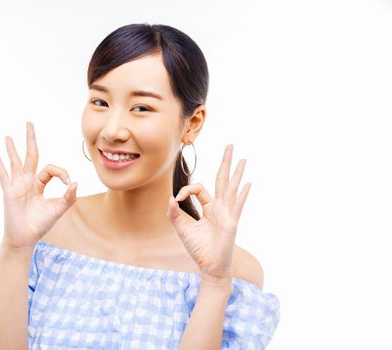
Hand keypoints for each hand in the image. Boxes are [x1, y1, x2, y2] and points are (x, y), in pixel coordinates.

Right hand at [0, 121, 77, 249]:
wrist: (25, 238)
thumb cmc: (40, 224)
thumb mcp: (58, 209)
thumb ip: (69, 197)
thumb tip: (75, 182)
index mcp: (39, 184)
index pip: (51, 169)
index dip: (61, 172)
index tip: (68, 182)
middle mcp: (28, 182)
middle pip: (30, 155)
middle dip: (30, 139)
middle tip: (29, 123)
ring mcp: (17, 186)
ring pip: (15, 162)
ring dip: (12, 149)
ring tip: (8, 136)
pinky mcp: (9, 192)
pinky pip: (4, 176)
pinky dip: (0, 166)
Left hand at [167, 144, 250, 284]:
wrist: (209, 266)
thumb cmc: (198, 249)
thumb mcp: (182, 229)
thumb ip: (175, 214)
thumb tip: (171, 199)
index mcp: (209, 208)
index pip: (200, 188)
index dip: (187, 189)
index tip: (177, 199)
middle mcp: (220, 207)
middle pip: (223, 179)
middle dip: (226, 162)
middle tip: (230, 145)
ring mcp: (227, 213)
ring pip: (232, 188)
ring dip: (237, 173)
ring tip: (243, 158)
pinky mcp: (231, 222)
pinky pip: (237, 206)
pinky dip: (242, 195)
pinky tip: (247, 184)